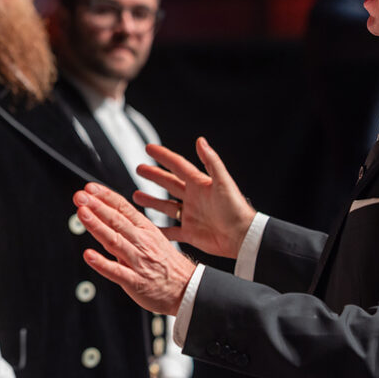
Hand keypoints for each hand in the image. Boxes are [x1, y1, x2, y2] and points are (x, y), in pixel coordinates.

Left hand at [75, 183, 196, 315]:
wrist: (188, 289)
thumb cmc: (166, 263)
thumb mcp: (152, 236)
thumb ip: (129, 225)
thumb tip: (105, 210)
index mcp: (145, 229)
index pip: (123, 208)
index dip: (105, 196)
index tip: (90, 188)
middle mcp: (141, 242)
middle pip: (116, 221)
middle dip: (97, 206)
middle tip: (80, 196)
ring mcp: (138, 261)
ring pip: (114, 241)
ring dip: (97, 226)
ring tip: (82, 214)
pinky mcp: (135, 281)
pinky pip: (117, 271)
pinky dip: (102, 263)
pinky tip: (89, 255)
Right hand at [136, 137, 255, 258]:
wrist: (242, 237)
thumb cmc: (236, 209)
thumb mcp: (222, 182)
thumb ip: (211, 161)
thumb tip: (200, 140)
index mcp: (200, 184)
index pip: (178, 166)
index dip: (163, 156)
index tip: (149, 148)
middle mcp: (193, 198)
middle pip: (169, 183)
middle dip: (154, 176)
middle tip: (139, 168)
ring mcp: (190, 215)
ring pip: (166, 206)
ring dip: (152, 201)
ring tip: (136, 196)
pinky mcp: (190, 233)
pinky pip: (171, 232)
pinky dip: (159, 230)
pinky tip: (148, 228)